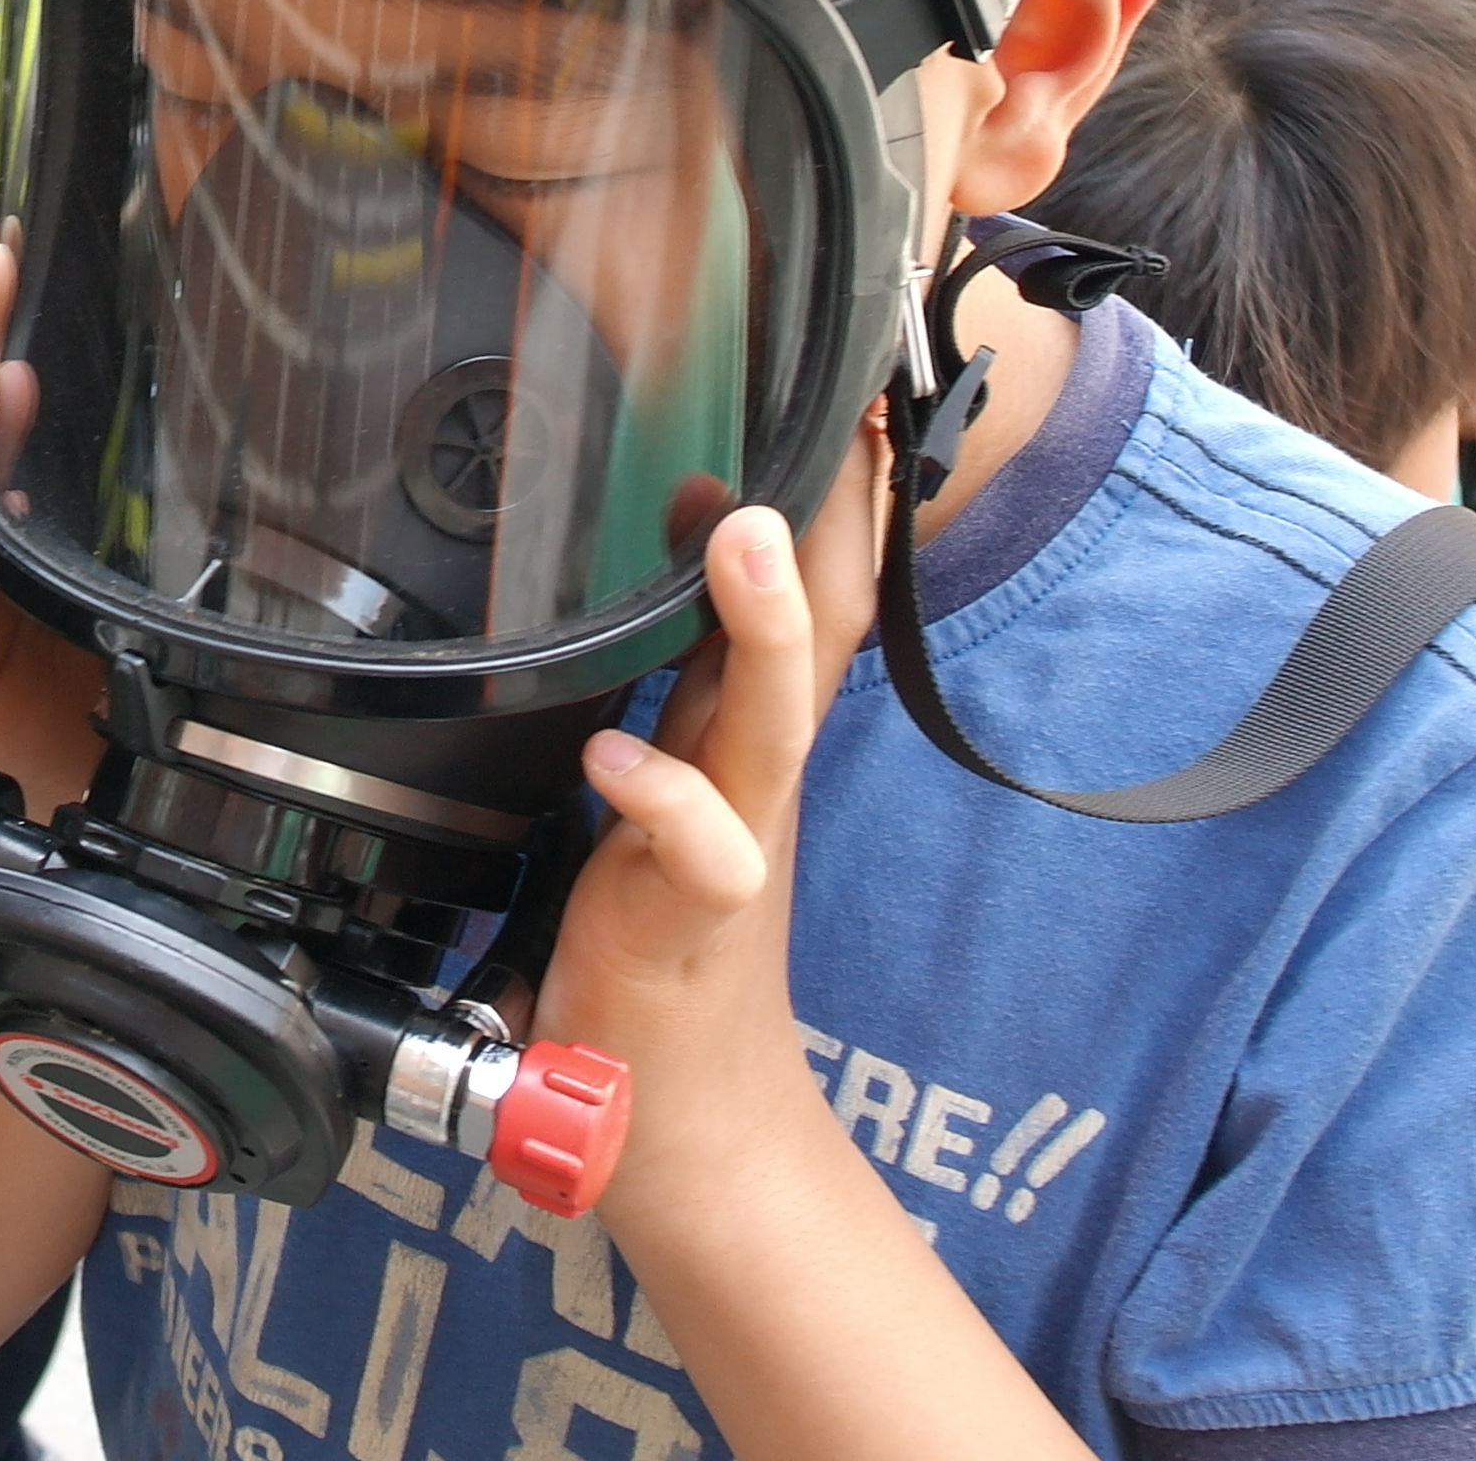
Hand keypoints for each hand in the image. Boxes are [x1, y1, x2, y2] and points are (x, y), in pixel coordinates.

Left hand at [535, 451, 1099, 1460]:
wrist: (677, 1108)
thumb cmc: (664, 926)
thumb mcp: (676, 763)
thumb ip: (680, 659)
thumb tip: (691, 522)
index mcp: (750, 728)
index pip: (821, 580)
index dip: (845, 480)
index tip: (855, 368)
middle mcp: (760, 773)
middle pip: (825, 628)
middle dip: (840, 518)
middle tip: (841, 409)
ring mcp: (738, 844)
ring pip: (771, 725)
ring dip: (765, 631)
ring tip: (745, 537)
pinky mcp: (690, 921)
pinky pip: (697, 855)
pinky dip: (666, 805)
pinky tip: (620, 764)